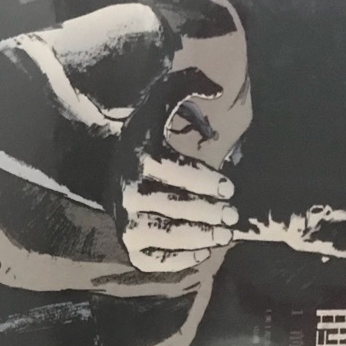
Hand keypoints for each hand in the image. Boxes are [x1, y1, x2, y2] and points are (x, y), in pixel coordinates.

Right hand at [111, 68, 238, 272]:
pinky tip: (202, 253)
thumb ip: (189, 84)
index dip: (204, 180)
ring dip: (197, 238)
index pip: (172, 171)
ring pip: (163, 234)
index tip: (229, 187)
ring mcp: (126, 220)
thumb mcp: (162, 103)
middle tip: (232, 214)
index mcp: (138, 156)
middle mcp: (127, 190)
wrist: (113, 166)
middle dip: (207, 212)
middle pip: (171, 206)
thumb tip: (218, 90)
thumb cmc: (148, 135)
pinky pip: (152, 259)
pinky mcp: (129, 245)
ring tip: (224, 235)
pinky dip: (177, 261)